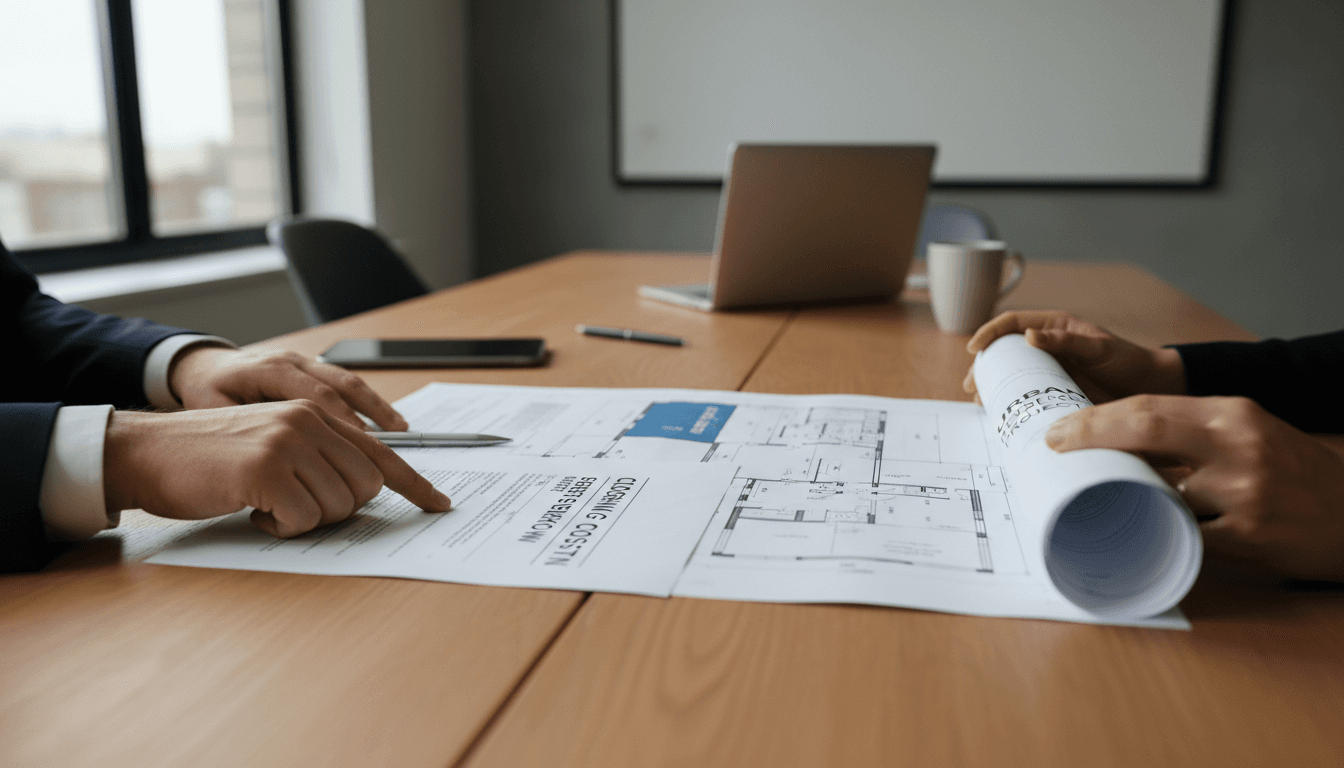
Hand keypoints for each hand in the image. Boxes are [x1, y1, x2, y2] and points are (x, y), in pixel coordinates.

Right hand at [104, 400, 451, 537]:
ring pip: (338, 507)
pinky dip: (280, 529)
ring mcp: (288, 442)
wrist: (148, 453)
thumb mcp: (275, 444)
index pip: (380, 453)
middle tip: (296, 507)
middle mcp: (308, 420)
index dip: (414, 484)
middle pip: (366, 488)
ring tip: (267, 504)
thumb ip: (320, 456)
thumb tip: (367, 489)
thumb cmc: (212, 459)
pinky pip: (303, 520)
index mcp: (316, 414)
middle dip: (339, 510)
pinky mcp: (266, 469)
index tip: (439, 505)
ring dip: (304, 520)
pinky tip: (253, 512)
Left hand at [168, 345, 408, 430]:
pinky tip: (387, 424)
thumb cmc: (207, 393)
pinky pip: (349, 384)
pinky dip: (371, 404)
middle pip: (342, 386)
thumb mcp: (212, 411)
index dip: (341, 423)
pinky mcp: (313, 370)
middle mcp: (293, 361)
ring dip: (378, 408)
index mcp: (269, 369)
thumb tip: (275, 458)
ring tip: (400, 432)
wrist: (203, 366)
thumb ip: (244, 429)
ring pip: (351, 382)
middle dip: (370, 417)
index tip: (360, 448)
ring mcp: (306, 363)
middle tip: (388, 447)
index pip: (315, 396)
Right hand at [962, 310, 1186, 403]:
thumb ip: (1066, 341)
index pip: (1013, 322)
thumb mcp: (1099, 348)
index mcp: (1055, 327)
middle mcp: (1048, 346)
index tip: (975, 348)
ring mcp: (1050, 369)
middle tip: (972, 385)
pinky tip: (1001, 412)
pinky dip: (1011, 401)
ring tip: (981, 402)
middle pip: (1006, 350)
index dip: (990, 333)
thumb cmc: (1129, 361)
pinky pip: (1027, 393)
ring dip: (994, 385)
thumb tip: (1029, 336)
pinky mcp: (1055, 390)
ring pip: (1013, 373)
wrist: (1152, 388)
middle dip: (985, 366)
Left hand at [1045, 394, 1343, 580]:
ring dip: (1121, 496)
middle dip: (1090, 437)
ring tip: (1092, 500)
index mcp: (1232, 414)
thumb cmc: (1290, 472)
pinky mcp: (1249, 537)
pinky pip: (1182, 538)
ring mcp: (1244, 493)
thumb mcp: (1246, 434)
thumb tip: (1112, 443)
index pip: (1149, 406)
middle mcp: (1237, 446)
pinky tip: (1134, 537)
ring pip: (1157, 491)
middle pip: (1145, 431)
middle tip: (1054, 447)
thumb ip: (1188, 434)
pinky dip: (1155, 537)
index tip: (1059, 429)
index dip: (1096, 418)